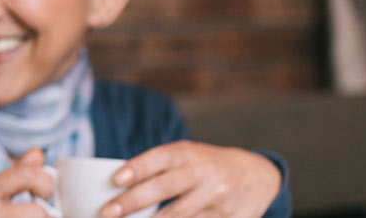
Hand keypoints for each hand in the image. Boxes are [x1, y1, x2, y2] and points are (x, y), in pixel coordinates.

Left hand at [101, 141, 280, 217]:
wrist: (258, 175)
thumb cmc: (208, 166)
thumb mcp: (189, 157)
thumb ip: (159, 169)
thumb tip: (118, 189)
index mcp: (190, 153)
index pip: (161, 157)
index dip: (137, 168)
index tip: (115, 180)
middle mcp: (205, 172)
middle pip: (166, 188)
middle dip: (133, 202)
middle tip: (108, 212)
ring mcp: (219, 196)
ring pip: (181, 215)